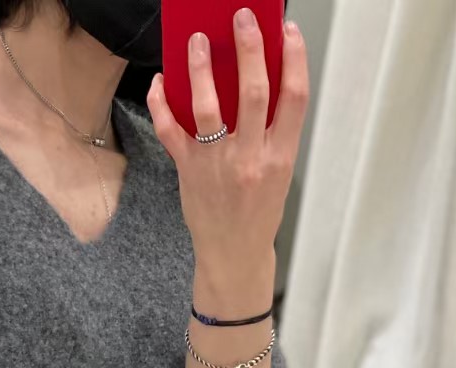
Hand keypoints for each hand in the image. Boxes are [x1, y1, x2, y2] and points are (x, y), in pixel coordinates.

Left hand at [147, 10, 308, 295]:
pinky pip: (171, 131)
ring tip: (198, 40)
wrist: (233, 256)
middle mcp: (251, 159)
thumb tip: (256, 81)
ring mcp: (218, 165)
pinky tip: (160, 82)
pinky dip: (162, 104)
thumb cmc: (257, 213)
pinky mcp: (189, 172)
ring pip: (209, 106)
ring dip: (202, 68)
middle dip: (249, 49)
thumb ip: (271, 133)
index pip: (294, 98)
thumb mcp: (278, 173)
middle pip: (255, 92)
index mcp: (281, 157)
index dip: (295, 59)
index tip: (288, 30)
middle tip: (242, 18)